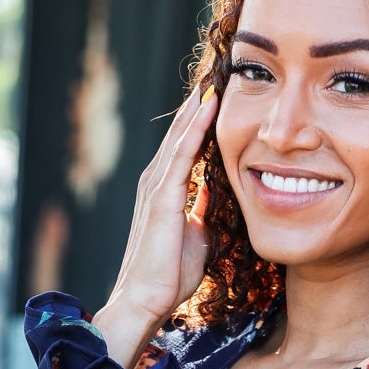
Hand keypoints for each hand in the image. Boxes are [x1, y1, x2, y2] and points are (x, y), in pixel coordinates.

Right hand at [98, 80, 218, 358]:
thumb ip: (205, 209)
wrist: (146, 301)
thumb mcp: (199, 235)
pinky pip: (181, 153)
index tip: (221, 91)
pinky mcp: (161, 197)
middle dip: (200, 101)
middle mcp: (156, 180)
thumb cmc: (170, 275)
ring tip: (216, 73)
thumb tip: (219, 193)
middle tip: (220, 67)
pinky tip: (209, 105)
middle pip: (181, 130)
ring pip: (180, 134)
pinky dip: (195, 127)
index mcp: (166, 189)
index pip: (185, 144)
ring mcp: (156, 186)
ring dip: (198, 104)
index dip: (203, 118)